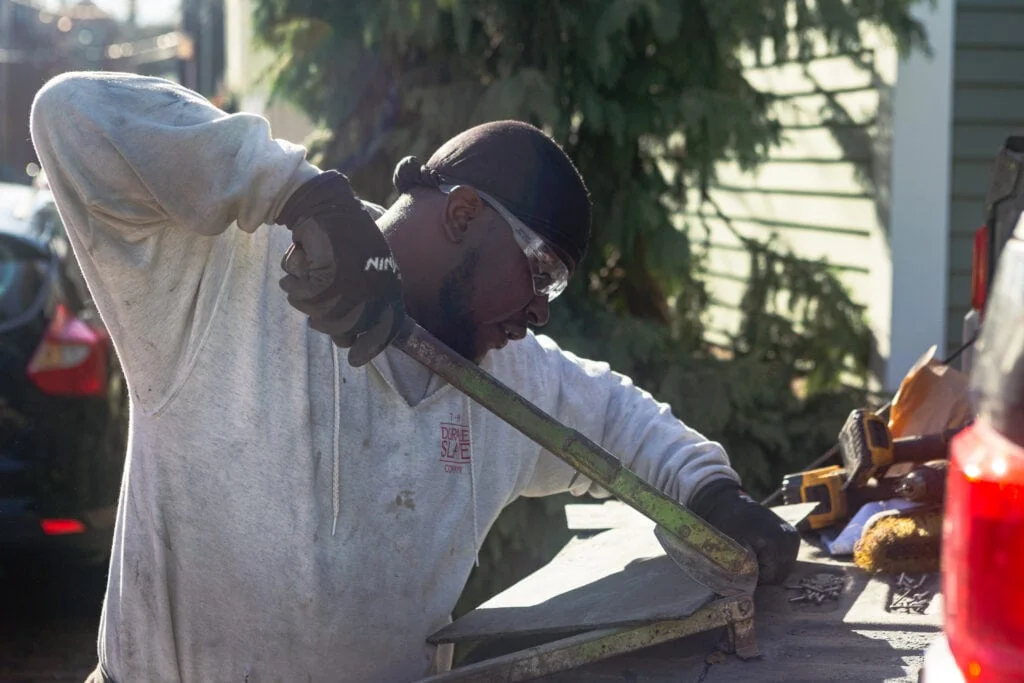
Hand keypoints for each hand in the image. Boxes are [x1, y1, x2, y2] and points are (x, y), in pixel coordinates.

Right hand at [277, 171, 404, 366]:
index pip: (385, 330)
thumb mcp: (364, 271)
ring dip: (307, 297)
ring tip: (310, 273)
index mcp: (389, 287)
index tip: (355, 361)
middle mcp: (374, 289)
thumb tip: (350, 340)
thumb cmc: (344, 240)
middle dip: (326, 320)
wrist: (327, 205)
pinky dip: (295, 282)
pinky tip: (301, 263)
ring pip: (319, 314)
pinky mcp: (325, 274)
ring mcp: (350, 284)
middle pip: (343, 329)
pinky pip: (302, 296)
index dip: (370, 349)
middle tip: (317, 299)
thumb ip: (362, 303)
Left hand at [689, 478, 799, 584]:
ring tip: (751, 554)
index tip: (739, 568)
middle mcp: (790, 538)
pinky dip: (772, 561)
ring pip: (782, 570)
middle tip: (744, 561)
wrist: (727, 503)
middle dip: (761, 574)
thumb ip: (737, 572)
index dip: (754, 579)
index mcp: (776, 541)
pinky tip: (760, 551)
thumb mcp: (728, 548)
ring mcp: (793, 537)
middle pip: (779, 575)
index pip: (772, 578)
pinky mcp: (793, 537)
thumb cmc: (724, 525)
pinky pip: (784, 560)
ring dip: (767, 568)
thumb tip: (743, 597)